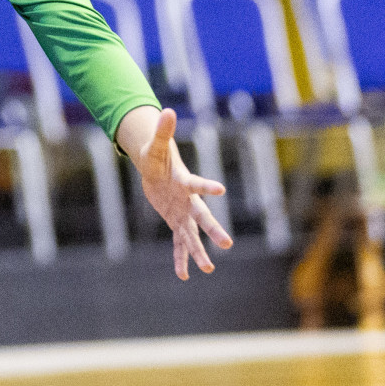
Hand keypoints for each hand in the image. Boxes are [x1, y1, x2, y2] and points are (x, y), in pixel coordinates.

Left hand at [128, 107, 232, 279]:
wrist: (157, 170)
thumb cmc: (158, 156)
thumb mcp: (156, 144)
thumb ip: (163, 130)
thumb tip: (166, 110)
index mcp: (185, 182)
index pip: (197, 184)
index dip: (206, 186)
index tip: (221, 189)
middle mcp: (188, 201)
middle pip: (202, 218)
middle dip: (213, 230)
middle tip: (228, 244)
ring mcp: (182, 214)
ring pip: (192, 236)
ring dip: (198, 252)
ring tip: (208, 269)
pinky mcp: (175, 222)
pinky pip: (179, 243)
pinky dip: (180, 259)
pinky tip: (183, 275)